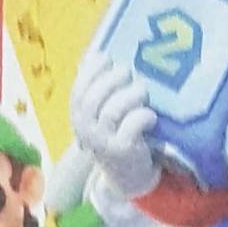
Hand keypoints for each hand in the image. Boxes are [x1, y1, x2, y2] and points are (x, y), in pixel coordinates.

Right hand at [70, 53, 158, 199]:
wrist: (127, 174)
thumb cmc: (116, 132)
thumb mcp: (101, 112)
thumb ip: (97, 87)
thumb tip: (98, 52)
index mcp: (77, 116)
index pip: (79, 88)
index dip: (93, 69)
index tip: (108, 58)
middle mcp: (85, 129)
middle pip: (95, 97)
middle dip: (114, 79)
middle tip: (130, 74)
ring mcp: (102, 142)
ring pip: (114, 109)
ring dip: (132, 94)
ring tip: (143, 93)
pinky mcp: (122, 150)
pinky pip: (133, 124)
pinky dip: (145, 116)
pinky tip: (150, 117)